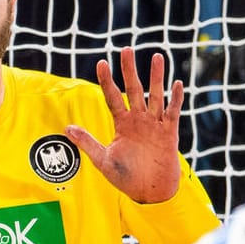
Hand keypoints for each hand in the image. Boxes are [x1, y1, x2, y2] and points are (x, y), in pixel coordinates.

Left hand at [67, 47, 184, 203]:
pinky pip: (172, 113)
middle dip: (129, 70)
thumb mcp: (103, 160)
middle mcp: (138, 120)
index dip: (107, 81)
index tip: (102, 63)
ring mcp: (154, 125)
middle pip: (133, 89)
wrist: (149, 194)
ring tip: (156, 56)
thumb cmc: (126, 178)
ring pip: (155, 95)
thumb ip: (87, 142)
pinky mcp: (169, 134)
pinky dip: (175, 99)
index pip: (113, 97)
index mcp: (122, 124)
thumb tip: (67, 128)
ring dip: (156, 77)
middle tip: (126, 49)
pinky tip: (177, 84)